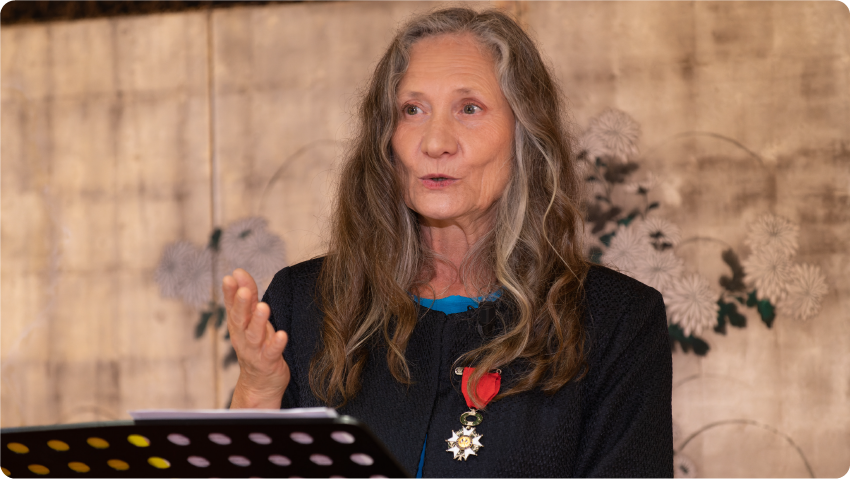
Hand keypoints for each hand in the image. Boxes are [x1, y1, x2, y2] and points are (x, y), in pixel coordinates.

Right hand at [223, 268, 289, 408]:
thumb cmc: (257, 346)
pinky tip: (282, 335)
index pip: (232, 306)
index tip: (231, 277)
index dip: (230, 292)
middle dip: (241, 304)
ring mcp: (255, 351)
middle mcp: (243, 337)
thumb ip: (247, 296)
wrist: (259, 384)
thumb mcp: (251, 319)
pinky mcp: (268, 362)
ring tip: (264, 307)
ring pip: (254, 335)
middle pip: (240, 319)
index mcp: (238, 325)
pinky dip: (276, 344)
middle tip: (243, 290)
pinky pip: (272, 352)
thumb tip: (238, 271)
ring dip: (258, 321)